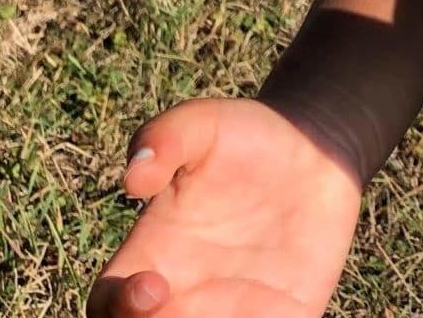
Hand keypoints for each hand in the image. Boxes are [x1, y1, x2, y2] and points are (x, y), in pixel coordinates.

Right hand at [87, 95, 363, 317]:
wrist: (312, 148)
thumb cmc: (245, 135)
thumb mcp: (203, 123)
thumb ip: (165, 137)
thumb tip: (133, 178)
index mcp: (153, 254)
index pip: (109, 303)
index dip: (116, 307)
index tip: (150, 286)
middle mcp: (186, 293)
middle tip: (186, 309)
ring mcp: (233, 310)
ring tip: (231, 312)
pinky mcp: (286, 316)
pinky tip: (272, 313)